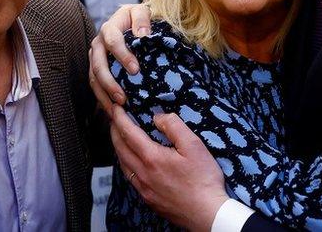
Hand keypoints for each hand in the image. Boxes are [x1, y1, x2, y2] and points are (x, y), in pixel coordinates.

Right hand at [89, 3, 152, 106]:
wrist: (128, 21)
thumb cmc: (137, 18)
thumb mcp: (141, 11)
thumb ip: (142, 18)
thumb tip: (142, 35)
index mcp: (109, 28)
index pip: (113, 42)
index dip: (123, 56)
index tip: (135, 70)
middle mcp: (98, 44)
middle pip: (98, 66)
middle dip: (110, 83)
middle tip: (123, 98)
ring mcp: (95, 58)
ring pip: (93, 79)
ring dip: (104, 95)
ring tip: (117, 109)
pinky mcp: (96, 69)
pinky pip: (95, 86)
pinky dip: (102, 99)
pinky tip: (112, 111)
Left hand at [110, 105, 227, 230]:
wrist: (207, 213)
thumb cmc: (203, 180)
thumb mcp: (194, 145)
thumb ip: (174, 126)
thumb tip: (157, 117)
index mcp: (152, 158)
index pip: (128, 133)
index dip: (120, 118)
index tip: (116, 107)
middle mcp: (143, 174)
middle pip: (120, 148)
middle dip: (114, 131)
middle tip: (114, 119)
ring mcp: (144, 188)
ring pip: (123, 164)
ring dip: (118, 147)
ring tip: (120, 137)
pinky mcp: (149, 199)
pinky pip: (130, 177)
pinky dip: (126, 164)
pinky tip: (132, 162)